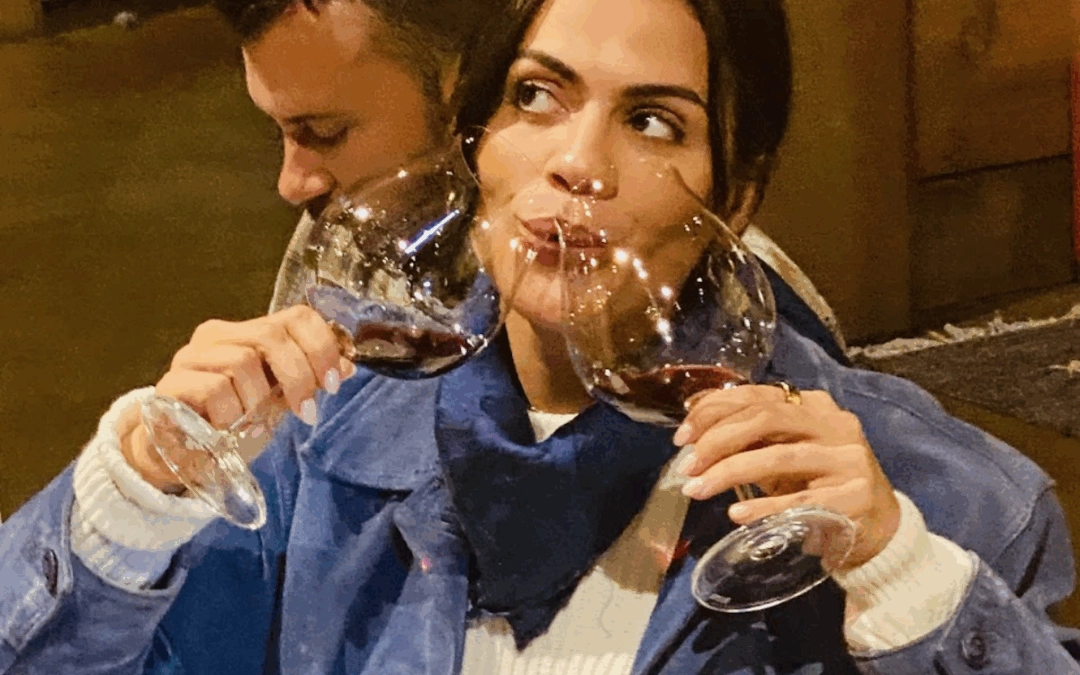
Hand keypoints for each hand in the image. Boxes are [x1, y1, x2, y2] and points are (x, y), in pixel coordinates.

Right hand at [118, 306, 352, 492]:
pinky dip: (230, 414)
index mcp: (249, 333)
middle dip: (298, 377)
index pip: (296, 316)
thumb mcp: (278, 401)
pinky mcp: (171, 382)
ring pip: (243, 362)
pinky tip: (228, 429)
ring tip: (253, 423)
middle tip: (306, 412)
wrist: (178, 452)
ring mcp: (192, 356)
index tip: (334, 383)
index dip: (322, 347)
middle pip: (271, 336)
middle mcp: (218, 335)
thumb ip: (308, 380)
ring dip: (258, 401)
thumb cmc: (232, 421)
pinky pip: (214, 388)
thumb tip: (348, 366)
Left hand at [674, 385, 900, 569]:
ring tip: (697, 488)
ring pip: (778, 457)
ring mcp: (848, 460)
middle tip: (687, 465)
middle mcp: (834, 424)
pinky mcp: (855, 497)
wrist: (879, 525)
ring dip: (729, 473)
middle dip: (717, 439)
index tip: (682, 435)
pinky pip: (800, 501)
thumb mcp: (784, 453)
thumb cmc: (819, 483)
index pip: (757, 396)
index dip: (714, 411)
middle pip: (766, 419)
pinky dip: (763, 507)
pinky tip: (737, 514)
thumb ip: (748, 438)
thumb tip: (693, 430)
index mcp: (814, 405)